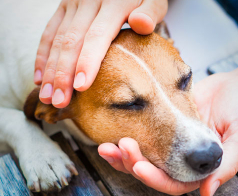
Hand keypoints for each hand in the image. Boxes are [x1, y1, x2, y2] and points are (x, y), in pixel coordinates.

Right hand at [35, 0, 167, 107]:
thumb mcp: (154, 1)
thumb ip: (150, 12)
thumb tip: (140, 23)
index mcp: (114, 2)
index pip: (97, 35)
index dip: (87, 62)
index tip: (81, 87)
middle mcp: (89, 1)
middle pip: (72, 41)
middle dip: (64, 74)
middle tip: (60, 101)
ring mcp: (73, 3)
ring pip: (57, 40)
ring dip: (51, 70)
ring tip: (48, 96)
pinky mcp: (64, 7)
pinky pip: (49, 32)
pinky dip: (43, 56)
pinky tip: (41, 78)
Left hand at [98, 70, 237, 195]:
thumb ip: (227, 165)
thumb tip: (207, 193)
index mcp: (201, 167)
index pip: (174, 182)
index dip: (155, 178)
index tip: (139, 166)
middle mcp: (183, 159)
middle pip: (153, 171)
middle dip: (133, 164)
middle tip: (118, 148)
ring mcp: (172, 141)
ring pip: (144, 156)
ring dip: (123, 154)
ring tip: (106, 146)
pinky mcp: (164, 123)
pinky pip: (144, 133)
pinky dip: (128, 135)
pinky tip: (113, 134)